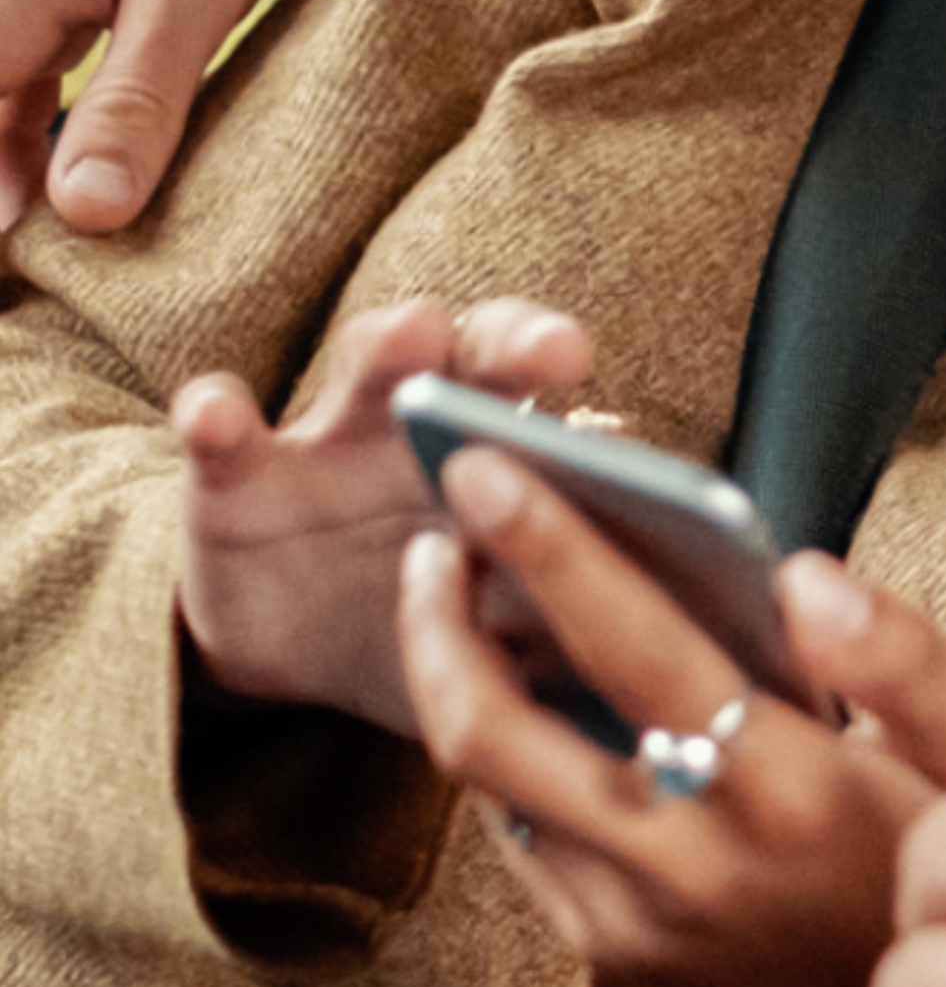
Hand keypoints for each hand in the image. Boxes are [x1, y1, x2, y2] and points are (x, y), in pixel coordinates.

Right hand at [177, 294, 589, 734]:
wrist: (302, 641)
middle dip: (519, 342)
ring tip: (417, 335)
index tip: (621, 440)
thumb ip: (577, 615)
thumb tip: (686, 651)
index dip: (604, 436)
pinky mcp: (237, 477)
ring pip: (365, 364)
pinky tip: (217, 413)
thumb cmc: (443, 618)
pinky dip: (218, 417)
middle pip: (484, 358)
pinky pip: (223, 435)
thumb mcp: (508, 627)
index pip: (574, 419)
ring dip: (393, 343)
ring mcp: (333, 440)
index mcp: (517, 460)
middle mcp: (438, 427)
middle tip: (558, 351)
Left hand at [400, 451, 943, 986]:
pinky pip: (527, 845)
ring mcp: (639, 922)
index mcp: (794, 788)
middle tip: (430, 534)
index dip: (554, 552)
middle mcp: (695, 861)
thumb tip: (805, 574)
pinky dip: (512, 760)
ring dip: (457, 684)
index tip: (489, 468)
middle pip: (501, 736)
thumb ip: (903, 659)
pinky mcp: (614, 960)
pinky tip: (531, 702)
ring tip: (458, 599)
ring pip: (492, 794)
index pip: (640, 651)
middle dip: (439, 621)